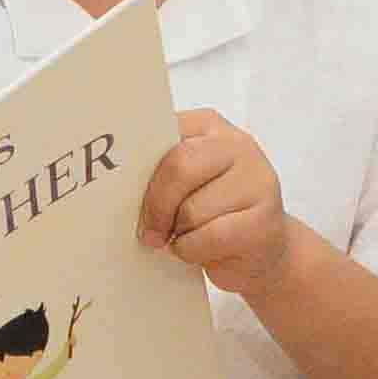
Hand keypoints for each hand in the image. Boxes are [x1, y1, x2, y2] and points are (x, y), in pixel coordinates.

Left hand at [139, 110, 298, 299]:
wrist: (264, 248)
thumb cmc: (212, 212)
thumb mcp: (185, 181)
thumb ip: (159, 171)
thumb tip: (113, 185)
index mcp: (208, 127)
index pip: (162, 133)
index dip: (136, 168)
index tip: (122, 194)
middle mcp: (237, 145)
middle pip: (178, 167)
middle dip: (156, 206)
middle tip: (148, 231)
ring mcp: (256, 181)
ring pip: (192, 209)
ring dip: (177, 234)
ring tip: (183, 236)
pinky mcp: (264, 220)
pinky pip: (208, 237)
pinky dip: (192, 251)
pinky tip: (197, 249)